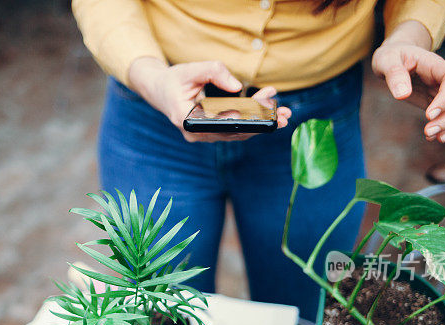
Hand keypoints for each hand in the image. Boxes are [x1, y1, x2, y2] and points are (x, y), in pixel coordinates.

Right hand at [128, 57, 291, 142]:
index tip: (265, 115)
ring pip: (237, 133)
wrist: (159, 89)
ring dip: (261, 123)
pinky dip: (252, 119)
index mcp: (188, 121)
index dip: (245, 122)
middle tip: (285, 116)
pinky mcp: (212, 132)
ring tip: (284, 113)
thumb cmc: (174, 80)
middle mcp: (198, 134)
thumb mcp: (191, 69)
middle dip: (262, 124)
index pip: (221, 126)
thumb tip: (237, 86)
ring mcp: (205, 135)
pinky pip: (234, 129)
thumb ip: (214, 71)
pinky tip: (269, 108)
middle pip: (234, 133)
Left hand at [372, 21, 444, 142]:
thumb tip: (403, 95)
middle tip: (428, 132)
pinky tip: (432, 138)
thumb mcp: (386, 60)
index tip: (428, 115)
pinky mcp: (443, 102)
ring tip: (433, 138)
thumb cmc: (391, 57)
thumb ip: (394, 74)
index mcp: (435, 64)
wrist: (396, 59)